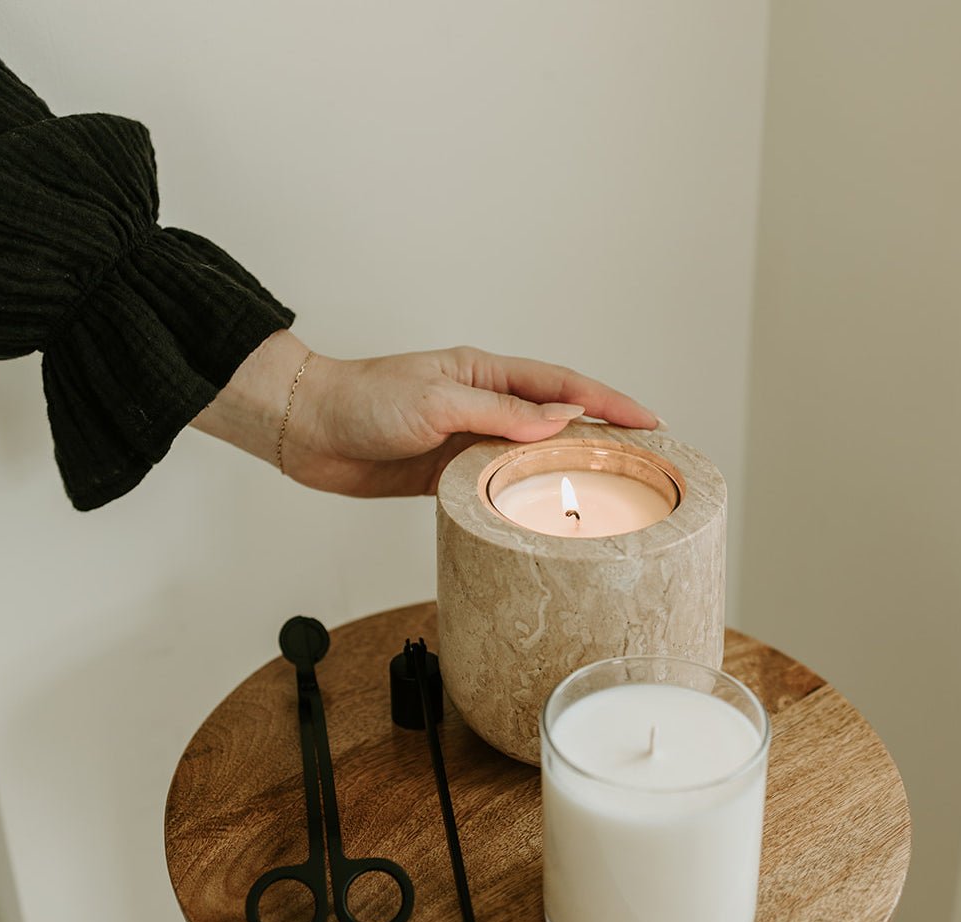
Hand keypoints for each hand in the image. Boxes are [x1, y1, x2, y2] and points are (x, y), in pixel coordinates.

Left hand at [191, 330, 660, 496]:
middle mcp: (483, 404)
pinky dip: (524, 494)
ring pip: (531, 455)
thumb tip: (560, 420)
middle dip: (602, 434)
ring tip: (609, 487)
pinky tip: (545, 509)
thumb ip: (499, 414)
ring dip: (567, 467)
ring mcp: (468, 439)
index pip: (561, 386)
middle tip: (646, 457)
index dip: (608, 402)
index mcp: (485, 374)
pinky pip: (498, 482)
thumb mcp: (436, 400)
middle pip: (556, 419)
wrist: (310, 430)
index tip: (650, 420)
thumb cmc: (364, 401)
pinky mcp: (448, 472)